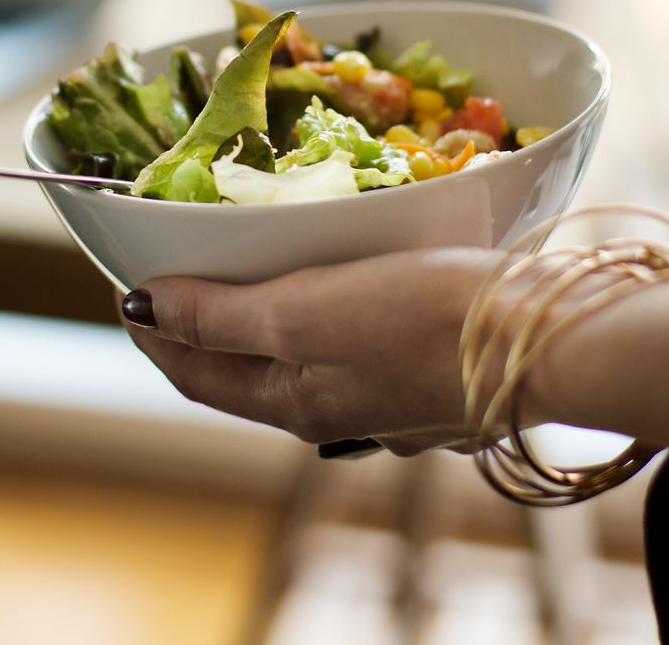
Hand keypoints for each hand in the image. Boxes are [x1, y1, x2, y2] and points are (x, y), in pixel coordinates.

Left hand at [120, 248, 505, 455]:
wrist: (542, 334)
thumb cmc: (417, 323)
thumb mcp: (301, 316)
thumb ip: (218, 317)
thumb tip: (141, 307)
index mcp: (295, 402)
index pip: (195, 373)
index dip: (153, 332)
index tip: (125, 288)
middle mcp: (332, 404)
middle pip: (240, 364)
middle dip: (201, 321)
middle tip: (176, 270)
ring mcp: (379, 387)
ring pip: (294, 348)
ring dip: (258, 309)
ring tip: (241, 264)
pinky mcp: (419, 358)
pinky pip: (344, 333)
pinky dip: (315, 301)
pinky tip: (328, 274)